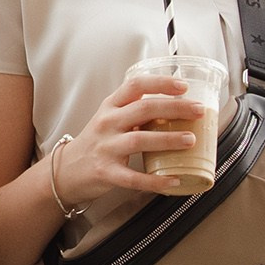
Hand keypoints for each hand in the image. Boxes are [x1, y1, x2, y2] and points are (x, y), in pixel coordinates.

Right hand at [56, 65, 219, 206]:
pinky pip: (133, 177)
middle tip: (197, 112)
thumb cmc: (96, 142)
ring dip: (168, 139)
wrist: (66, 170)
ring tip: (190, 140)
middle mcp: (107, 123)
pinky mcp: (106, 172)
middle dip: (174, 109)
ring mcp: (106, 147)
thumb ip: (136, 111)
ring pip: (140, 140)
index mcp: (110, 106)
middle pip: (143, 109)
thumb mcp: (110, 119)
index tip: (183, 86)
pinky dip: (155, 180)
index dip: (160, 83)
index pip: (135, 86)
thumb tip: (178, 107)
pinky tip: (173, 181)